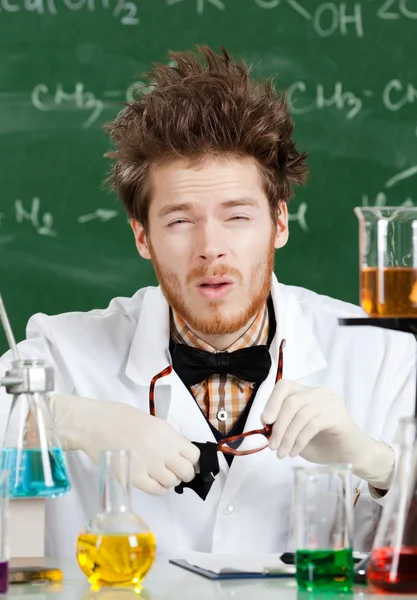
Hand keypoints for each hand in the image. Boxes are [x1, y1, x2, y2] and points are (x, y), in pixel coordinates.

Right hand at [50, 394, 199, 495]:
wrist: (95, 424)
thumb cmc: (120, 418)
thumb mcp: (152, 422)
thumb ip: (167, 437)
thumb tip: (178, 451)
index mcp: (168, 434)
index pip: (194, 455)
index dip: (192, 460)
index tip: (187, 461)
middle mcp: (162, 451)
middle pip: (186, 472)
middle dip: (184, 473)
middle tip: (175, 470)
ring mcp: (149, 466)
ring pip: (172, 483)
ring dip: (169, 480)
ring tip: (159, 474)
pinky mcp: (134, 478)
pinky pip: (156, 490)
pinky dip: (158, 488)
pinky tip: (151, 481)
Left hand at [261, 380, 394, 488]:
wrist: (350, 455)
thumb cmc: (322, 443)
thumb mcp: (296, 434)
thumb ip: (282, 427)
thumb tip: (265, 427)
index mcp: (306, 392)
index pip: (284, 386)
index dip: (272, 402)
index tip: (265, 421)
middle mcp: (318, 392)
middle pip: (291, 401)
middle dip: (278, 425)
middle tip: (272, 446)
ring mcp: (330, 401)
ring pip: (301, 414)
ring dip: (287, 437)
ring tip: (282, 453)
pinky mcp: (338, 414)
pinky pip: (312, 425)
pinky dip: (300, 440)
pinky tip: (294, 452)